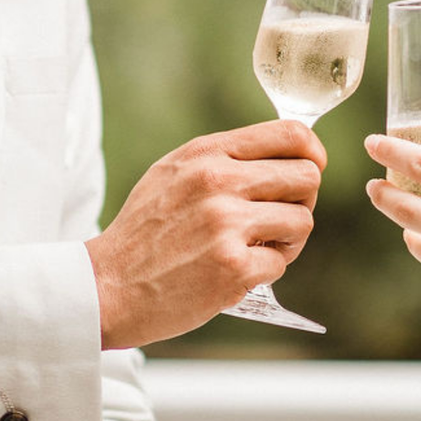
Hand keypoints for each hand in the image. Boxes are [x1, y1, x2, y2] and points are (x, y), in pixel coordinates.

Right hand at [87, 122, 324, 348]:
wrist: (107, 285)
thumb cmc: (143, 233)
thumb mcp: (172, 173)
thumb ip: (223, 158)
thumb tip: (284, 154)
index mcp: (206, 154)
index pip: (291, 134)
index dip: (313, 153)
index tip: (311, 169)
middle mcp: (218, 182)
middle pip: (307, 177)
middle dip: (302, 201)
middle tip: (277, 220)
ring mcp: (226, 224)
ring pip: (302, 222)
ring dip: (287, 240)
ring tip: (256, 247)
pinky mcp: (233, 267)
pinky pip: (280, 263)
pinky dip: (265, 271)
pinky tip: (236, 271)